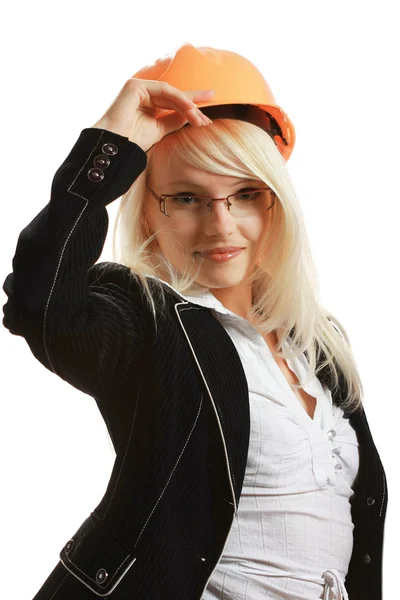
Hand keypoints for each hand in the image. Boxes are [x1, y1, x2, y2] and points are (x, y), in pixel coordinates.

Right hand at [91, 78, 214, 151]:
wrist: (116, 147)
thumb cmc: (134, 141)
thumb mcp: (160, 129)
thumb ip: (174, 119)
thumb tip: (192, 114)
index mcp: (147, 102)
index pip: (173, 102)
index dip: (191, 107)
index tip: (206, 117)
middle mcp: (143, 92)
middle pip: (174, 97)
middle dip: (193, 108)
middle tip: (207, 119)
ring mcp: (139, 86)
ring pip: (172, 94)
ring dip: (189, 106)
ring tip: (200, 119)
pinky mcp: (136, 85)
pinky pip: (164, 90)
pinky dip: (179, 98)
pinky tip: (190, 108)